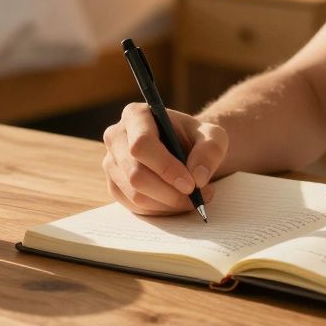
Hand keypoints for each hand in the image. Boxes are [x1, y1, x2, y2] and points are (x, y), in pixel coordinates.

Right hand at [102, 103, 228, 215]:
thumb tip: (198, 177)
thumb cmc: (196, 139)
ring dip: (168, 204)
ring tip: (193, 199)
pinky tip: (177, 202)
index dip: (166, 168)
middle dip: (170, 192)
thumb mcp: (214, 136)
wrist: (185, 150)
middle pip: (136, 174)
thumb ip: (210, 150)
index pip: (142, 144)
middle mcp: (116, 137)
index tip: (191, 185)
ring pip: (135, 195)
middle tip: (197, 197)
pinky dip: (160, 210)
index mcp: (136, 115)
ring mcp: (111, 163)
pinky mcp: (114, 185)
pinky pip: (134, 207)